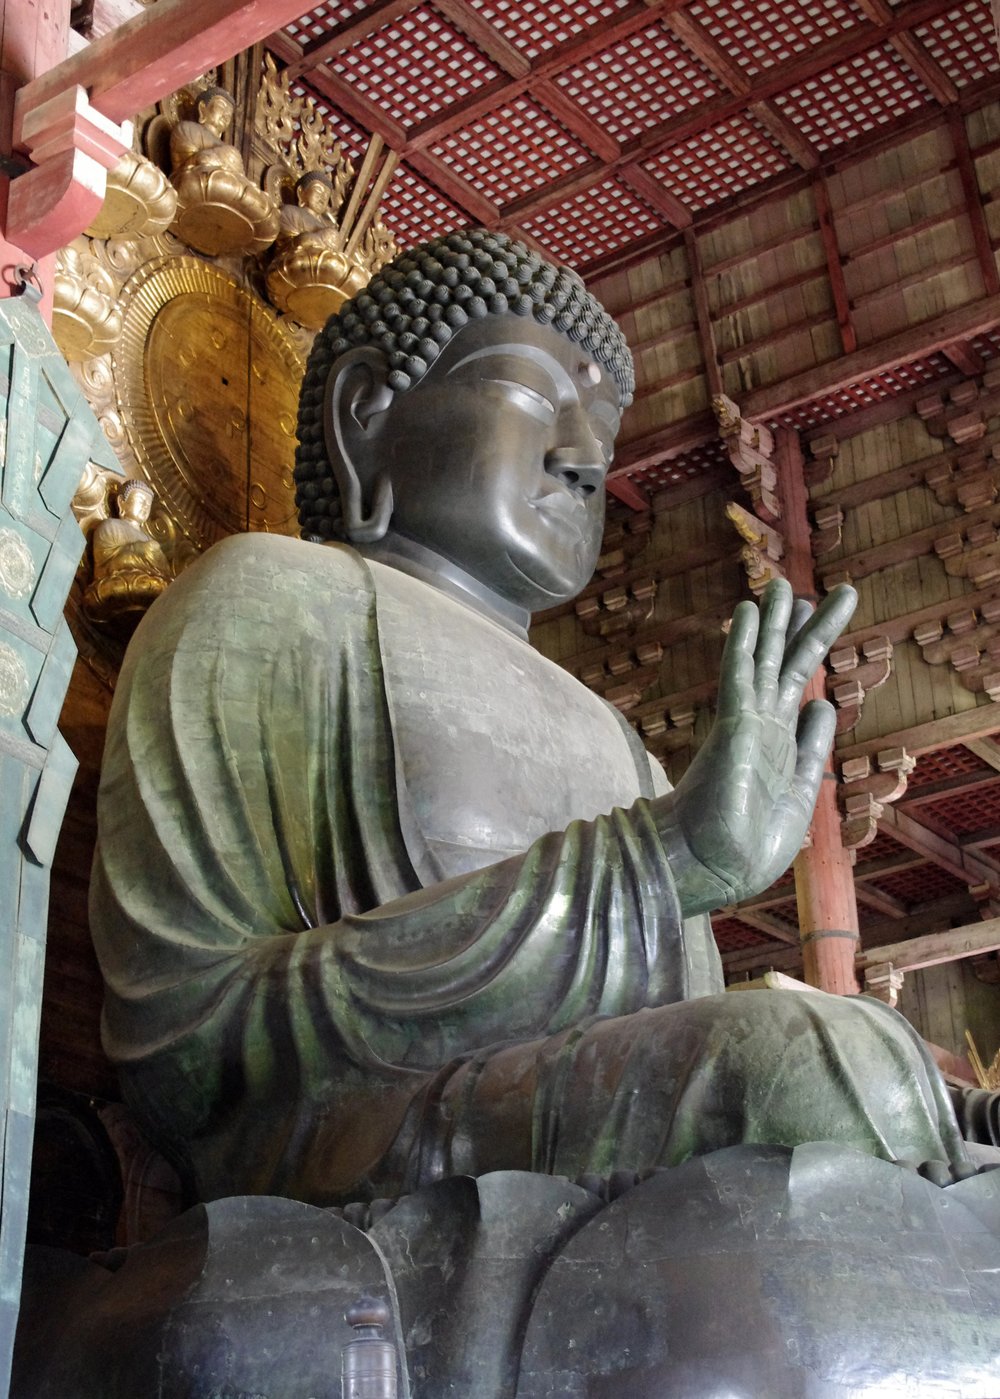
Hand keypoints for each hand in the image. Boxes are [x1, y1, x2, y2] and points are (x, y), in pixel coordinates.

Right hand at [656, 578, 856, 915]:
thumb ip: (812, 749)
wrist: (714, 868)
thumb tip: (825, 704)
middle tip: (803, 588)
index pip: (798, 690)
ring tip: (781, 585)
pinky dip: (744, 642)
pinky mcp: (733, 726)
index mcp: (779, 746)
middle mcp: (762, 728)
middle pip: (785, 666)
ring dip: (774, 623)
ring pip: (765, 662)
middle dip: (798, 627)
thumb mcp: (800, 794)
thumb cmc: (749, 846)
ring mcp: (746, 724)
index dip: (809, 654)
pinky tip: (748, 610)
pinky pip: (739, 675)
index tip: (816, 623)